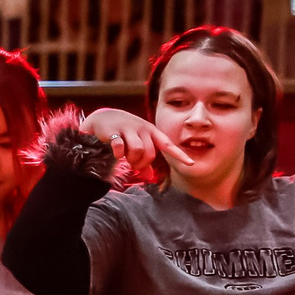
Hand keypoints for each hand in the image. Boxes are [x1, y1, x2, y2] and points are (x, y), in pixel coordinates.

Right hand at [80, 107, 194, 173]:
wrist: (104, 117)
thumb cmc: (123, 132)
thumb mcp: (136, 142)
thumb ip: (143, 158)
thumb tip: (148, 176)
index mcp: (151, 132)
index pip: (168, 144)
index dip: (179, 155)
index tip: (190, 163)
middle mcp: (143, 129)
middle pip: (150, 152)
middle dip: (142, 163)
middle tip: (133, 165)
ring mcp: (129, 129)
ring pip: (137, 150)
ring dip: (131, 159)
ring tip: (124, 159)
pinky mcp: (114, 132)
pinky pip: (120, 147)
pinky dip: (119, 154)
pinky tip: (116, 154)